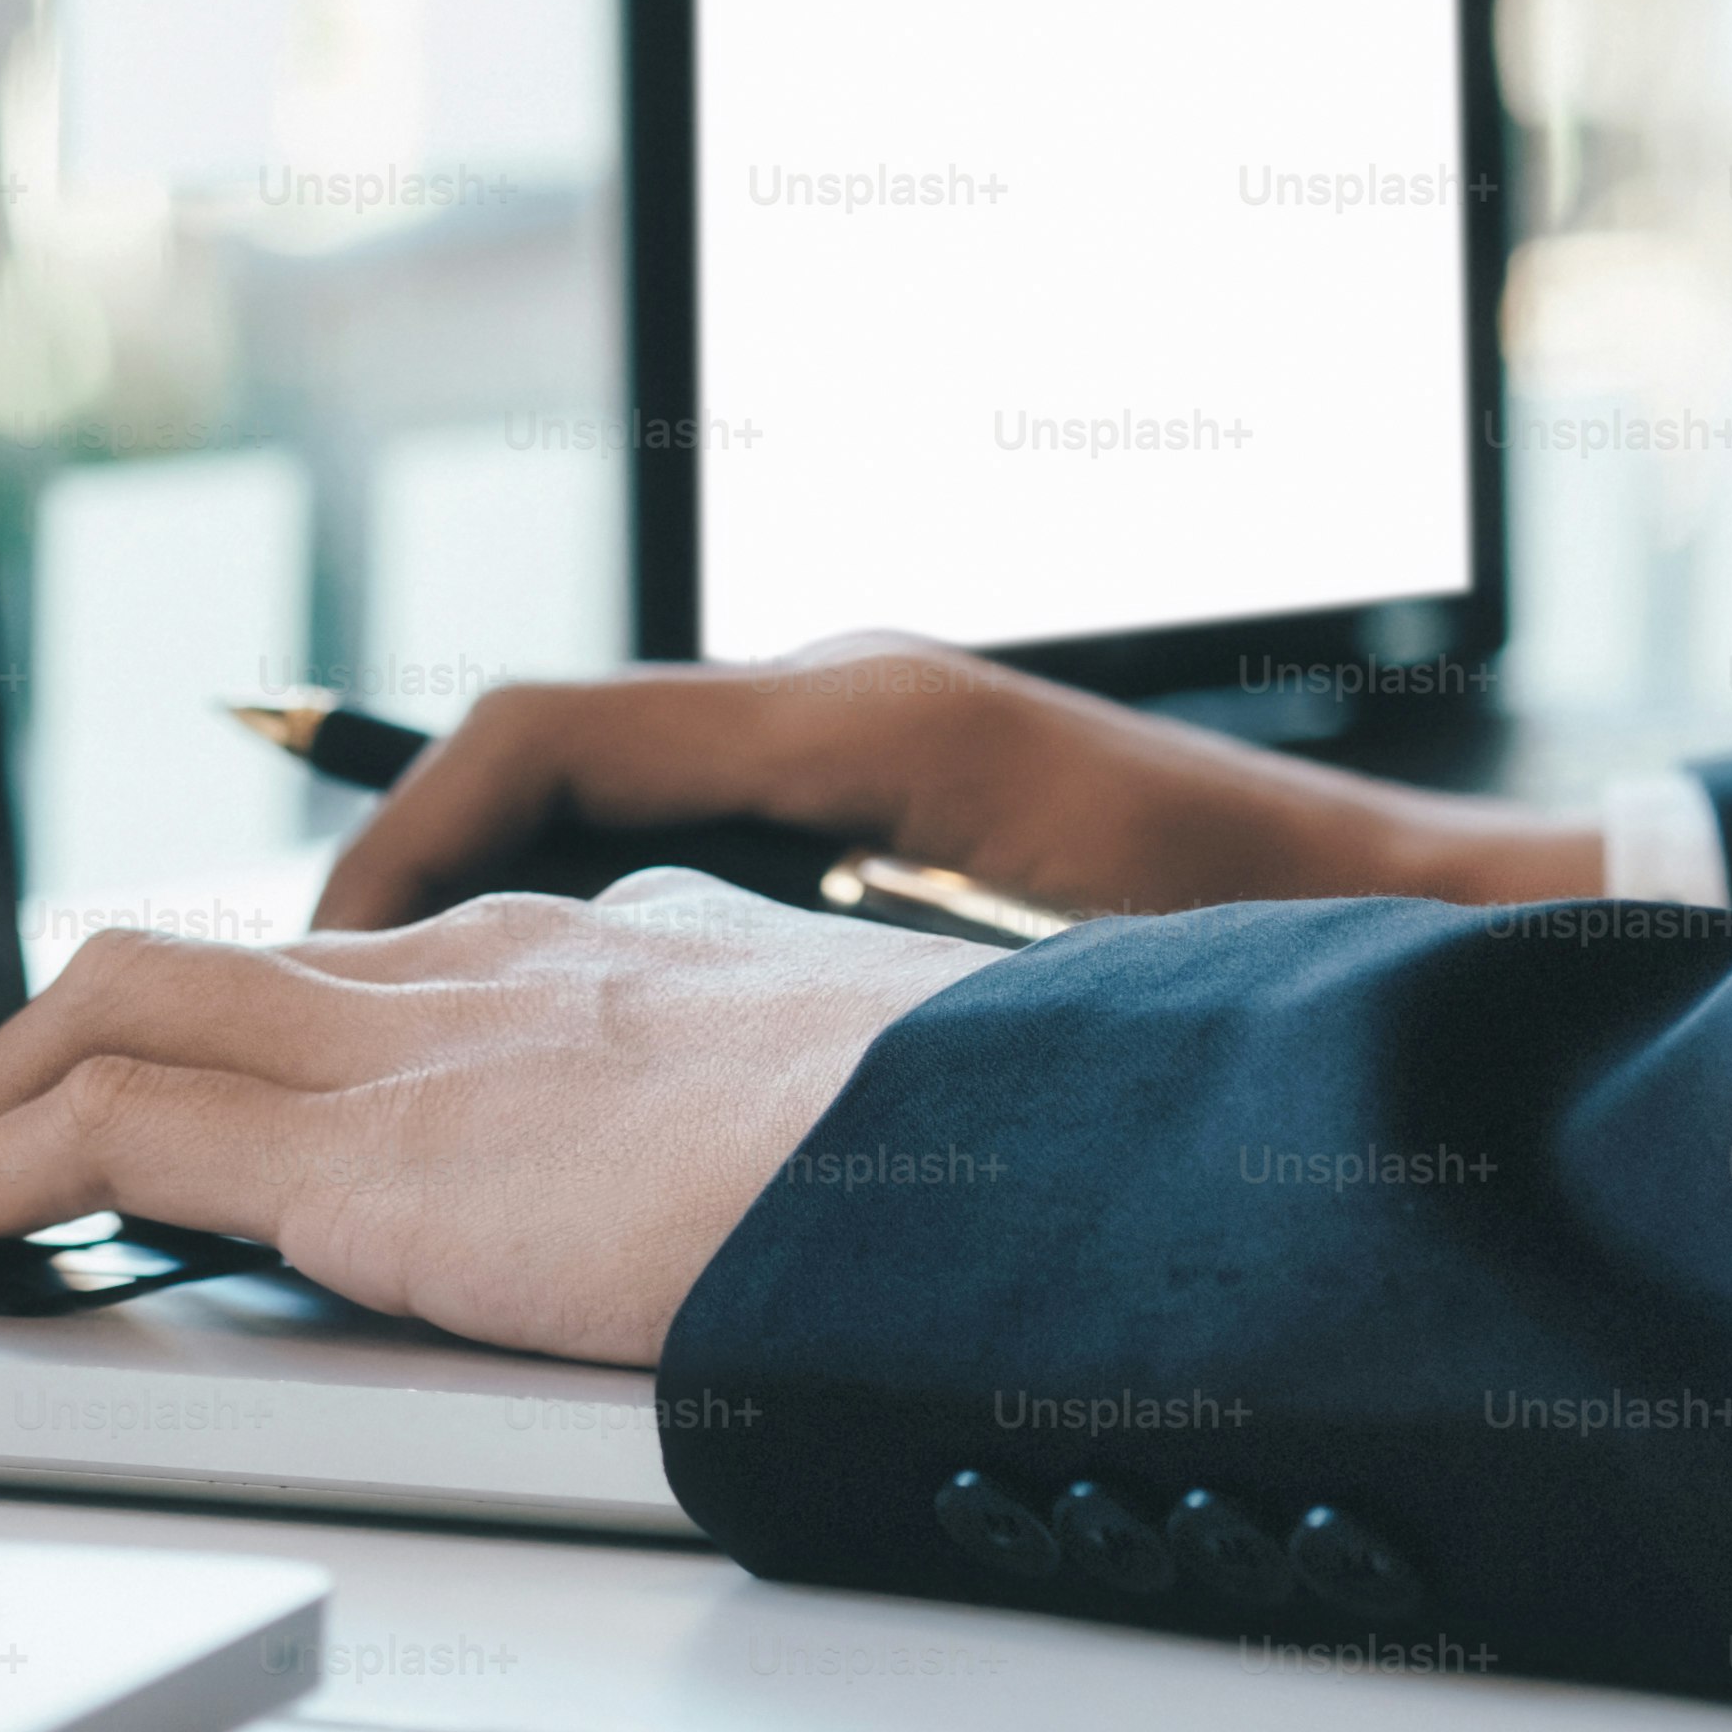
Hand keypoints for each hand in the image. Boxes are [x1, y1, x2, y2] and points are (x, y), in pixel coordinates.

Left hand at [0, 873, 1002, 1364]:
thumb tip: (812, 1242)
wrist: (1048, 1163)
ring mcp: (420, 1037)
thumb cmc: (1018, 1175)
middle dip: (45, 1047)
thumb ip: (797, 1166)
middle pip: (191, 964)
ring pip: (99, 1014)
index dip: (234, 1027)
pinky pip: (91, 1135)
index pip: (360, 965)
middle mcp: (489, 961)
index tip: (167, 1099)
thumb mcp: (886, 1152)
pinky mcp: (371, 1151)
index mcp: (611, 955)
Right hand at [312, 636, 1598, 933]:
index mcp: (852, 719)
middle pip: (540, 754)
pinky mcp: (875, 804)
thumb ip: (836, 998)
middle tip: (304, 1007)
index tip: (321, 963)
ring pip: (596, 798)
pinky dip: (572, 910)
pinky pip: (668, 834)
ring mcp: (854, 742)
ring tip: (391, 1029)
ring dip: (481, 894)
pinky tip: (550, 1030)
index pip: (543, 735)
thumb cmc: (1256, 953)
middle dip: (403, 868)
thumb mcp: (1025, 995)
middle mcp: (833, 700)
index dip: (401, 842)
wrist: (1428, 918)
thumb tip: (631, 1028)